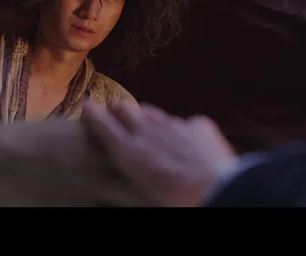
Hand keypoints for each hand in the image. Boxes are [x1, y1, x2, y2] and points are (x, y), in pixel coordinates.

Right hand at [83, 101, 237, 206]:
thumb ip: (129, 164)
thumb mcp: (140, 186)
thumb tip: (122, 159)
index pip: (101, 121)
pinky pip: (184, 123)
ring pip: (152, 112)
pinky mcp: (198, 125)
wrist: (216, 189)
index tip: (88, 107)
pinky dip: (181, 131)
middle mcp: (148, 130)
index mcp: (128, 150)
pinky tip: (188, 145)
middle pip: (123, 107)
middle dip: (117, 110)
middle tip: (117, 118)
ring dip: (146, 118)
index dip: (92, 112)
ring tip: (149, 131)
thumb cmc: (173, 199)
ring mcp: (174, 124)